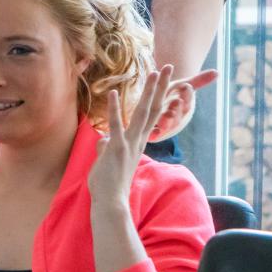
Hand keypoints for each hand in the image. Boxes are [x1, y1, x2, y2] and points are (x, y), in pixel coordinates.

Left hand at [89, 66, 173, 205]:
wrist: (111, 203)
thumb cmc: (108, 185)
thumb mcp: (107, 162)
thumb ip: (107, 148)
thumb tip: (103, 139)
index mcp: (137, 143)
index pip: (151, 115)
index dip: (157, 97)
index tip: (163, 81)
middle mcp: (137, 141)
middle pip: (153, 109)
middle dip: (161, 87)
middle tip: (168, 68)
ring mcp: (129, 144)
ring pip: (142, 113)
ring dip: (148, 92)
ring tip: (154, 72)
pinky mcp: (117, 148)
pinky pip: (116, 125)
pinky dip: (115, 109)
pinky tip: (115, 93)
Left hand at [148, 69, 217, 141]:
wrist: (150, 107)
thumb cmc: (166, 95)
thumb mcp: (180, 87)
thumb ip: (198, 81)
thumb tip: (217, 73)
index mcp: (182, 108)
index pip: (187, 102)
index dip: (187, 95)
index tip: (186, 86)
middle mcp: (174, 119)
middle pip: (179, 115)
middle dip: (178, 108)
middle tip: (177, 100)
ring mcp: (163, 128)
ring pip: (167, 125)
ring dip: (168, 120)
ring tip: (168, 113)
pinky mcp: (152, 136)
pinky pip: (154, 135)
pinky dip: (155, 133)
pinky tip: (154, 130)